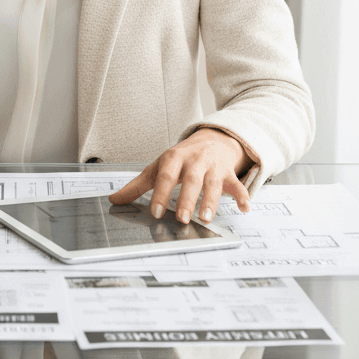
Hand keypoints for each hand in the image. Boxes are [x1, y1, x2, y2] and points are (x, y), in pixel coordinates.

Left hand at [108, 128, 250, 223]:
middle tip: (183, 219)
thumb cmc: (181, 158)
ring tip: (206, 218)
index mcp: (174, 158)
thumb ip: (138, 185)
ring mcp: (213, 167)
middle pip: (191, 180)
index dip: (162, 193)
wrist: (211, 139)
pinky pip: (237, 185)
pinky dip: (242, 196)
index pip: (166, 175)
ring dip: (211, 201)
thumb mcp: (158, 167)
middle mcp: (194, 161)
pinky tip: (244, 208)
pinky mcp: (228, 174)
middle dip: (187, 199)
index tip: (157, 212)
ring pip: (213, 183)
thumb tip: (114, 199)